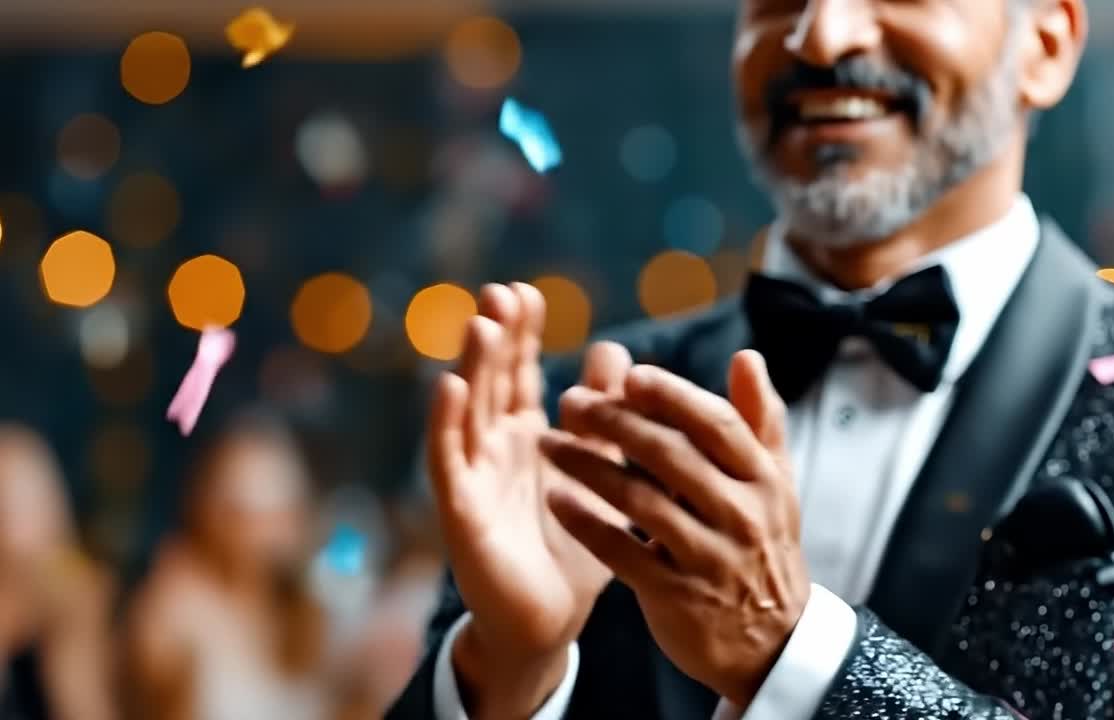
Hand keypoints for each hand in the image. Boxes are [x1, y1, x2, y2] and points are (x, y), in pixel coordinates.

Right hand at [428, 283, 631, 715]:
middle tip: (500, 291)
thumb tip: (616, 348)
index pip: (519, 372)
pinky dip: (445, 424)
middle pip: (489, 381)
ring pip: (467, 412)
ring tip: (481, 323)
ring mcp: (473, 477)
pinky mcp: (460, 511)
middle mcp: (493, 449)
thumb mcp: (597, 472)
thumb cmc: (572, 548)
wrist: (549, 624)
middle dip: (494, 337)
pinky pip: (448, 462)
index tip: (527, 292)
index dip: (520, 334)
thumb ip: (603, 416)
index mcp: (525, 437)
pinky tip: (448, 386)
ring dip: (471, 366)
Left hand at [541, 350, 809, 707]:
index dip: (672, 396)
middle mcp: (739, 514)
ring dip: (588, 466)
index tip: (629, 375)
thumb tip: (748, 356)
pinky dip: (585, 523)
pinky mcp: (675, 595)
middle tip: (571, 401)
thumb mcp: (774, 485)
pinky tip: (555, 499)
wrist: (771, 642)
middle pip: (671, 455)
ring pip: (639, 500)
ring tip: (548, 444)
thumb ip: (760, 420)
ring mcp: (707, 557)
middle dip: (615, 422)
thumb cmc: (762, 545)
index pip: (715, 425)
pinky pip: (621, 551)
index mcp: (763, 479)